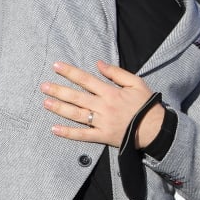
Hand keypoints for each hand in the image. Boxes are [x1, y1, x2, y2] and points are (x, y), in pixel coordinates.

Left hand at [43, 60, 165, 148]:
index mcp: (110, 92)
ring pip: (76, 114)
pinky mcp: (102, 136)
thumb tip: (99, 64)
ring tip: (45, 103)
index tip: (56, 66)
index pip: (86, 79)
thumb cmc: (146, 104)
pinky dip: (68, 133)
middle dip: (59, 90)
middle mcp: (103, 106)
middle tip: (43, 86)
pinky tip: (54, 129)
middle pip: (76, 97)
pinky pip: (82, 135)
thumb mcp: (136, 82)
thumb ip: (116, 73)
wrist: (155, 129)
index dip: (70, 72)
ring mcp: (102, 122)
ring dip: (59, 108)